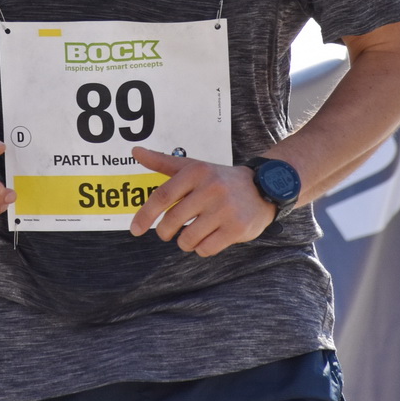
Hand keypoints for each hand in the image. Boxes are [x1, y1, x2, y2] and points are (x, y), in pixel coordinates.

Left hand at [128, 146, 276, 256]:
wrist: (264, 187)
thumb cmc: (220, 179)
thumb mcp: (194, 167)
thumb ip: (163, 161)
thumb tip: (135, 151)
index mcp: (196, 172)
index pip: (162, 196)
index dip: (145, 215)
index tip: (135, 230)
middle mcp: (211, 189)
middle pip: (171, 222)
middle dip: (165, 232)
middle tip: (169, 231)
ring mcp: (225, 209)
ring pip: (187, 239)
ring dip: (185, 242)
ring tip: (194, 232)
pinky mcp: (236, 228)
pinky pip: (206, 249)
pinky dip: (202, 248)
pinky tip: (210, 238)